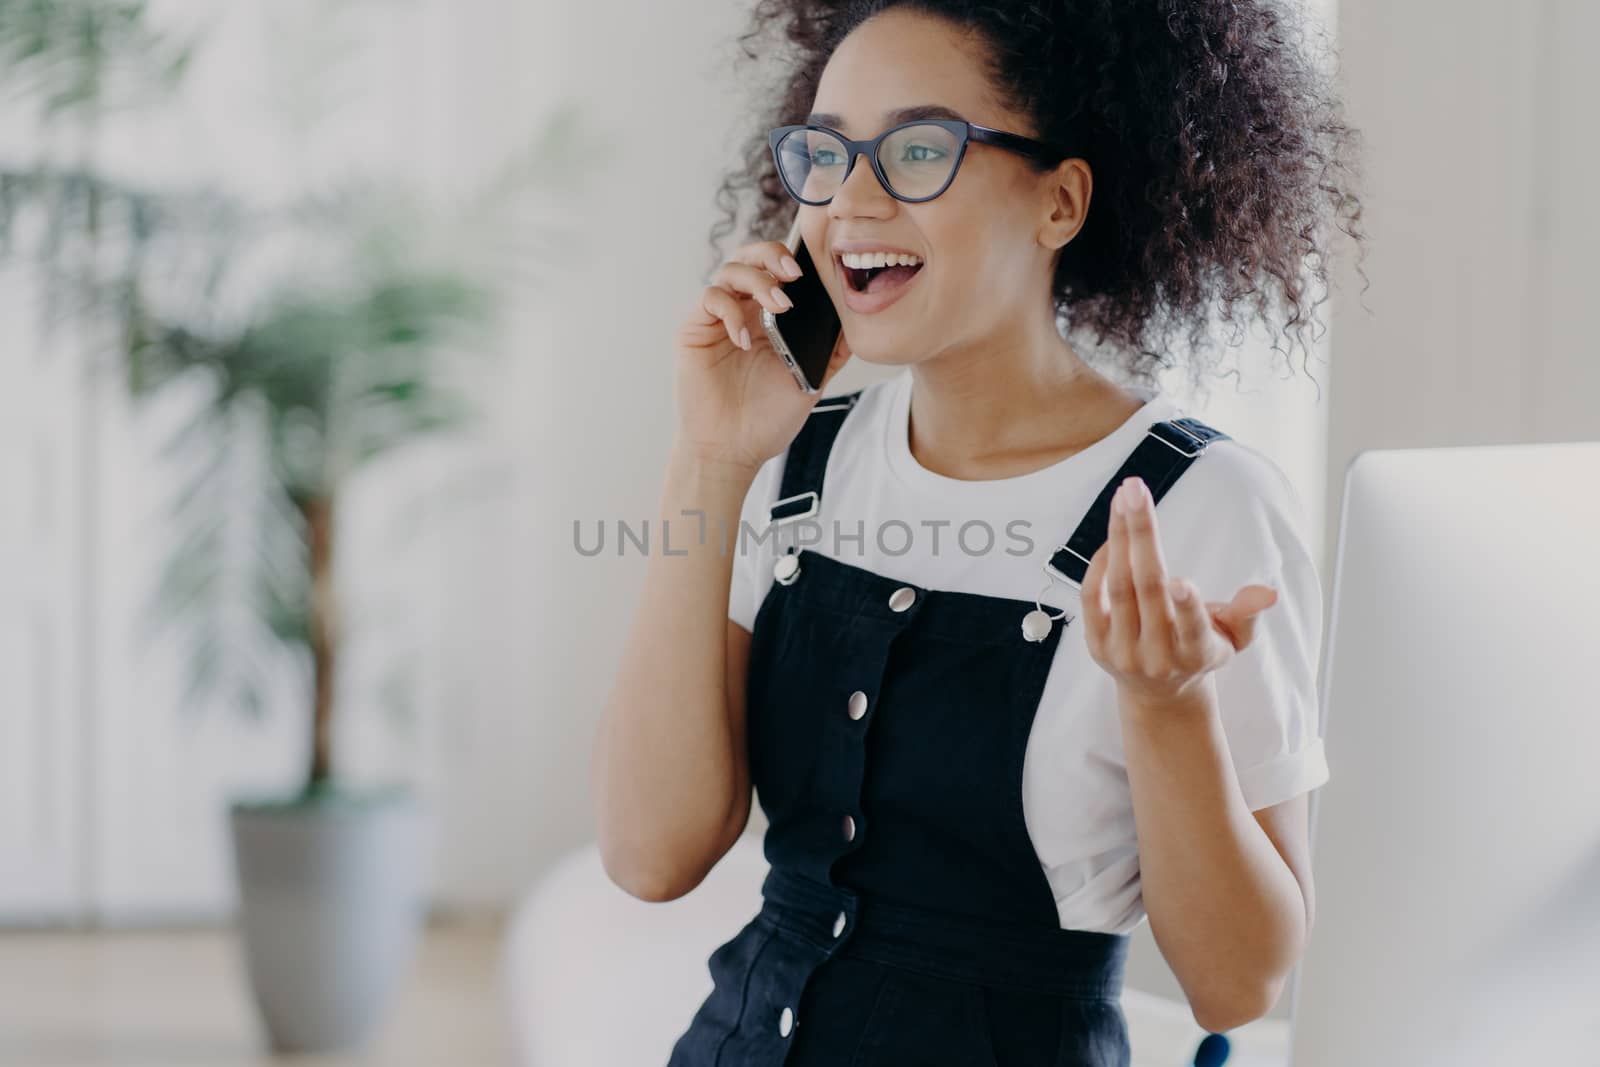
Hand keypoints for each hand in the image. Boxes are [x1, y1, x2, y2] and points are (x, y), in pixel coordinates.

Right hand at [673, 234, 851, 471]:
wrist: (733, 450)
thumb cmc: (767, 418)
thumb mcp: (812, 380)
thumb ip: (833, 350)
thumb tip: (860, 320)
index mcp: (771, 317)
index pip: (779, 270)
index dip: (795, 259)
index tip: (816, 270)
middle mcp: (744, 311)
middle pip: (752, 256)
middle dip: (774, 255)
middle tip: (794, 275)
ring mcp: (719, 319)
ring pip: (731, 270)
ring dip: (758, 280)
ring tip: (779, 306)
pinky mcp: (695, 330)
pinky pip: (711, 299)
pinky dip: (730, 311)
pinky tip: (744, 339)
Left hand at [1080, 475, 1279, 704]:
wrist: (1160, 694)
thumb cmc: (1201, 652)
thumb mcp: (1232, 638)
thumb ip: (1246, 614)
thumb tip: (1268, 593)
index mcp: (1198, 654)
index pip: (1193, 630)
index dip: (1188, 608)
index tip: (1182, 582)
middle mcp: (1158, 656)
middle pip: (1146, 590)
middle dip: (1141, 535)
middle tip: (1136, 490)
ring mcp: (1123, 652)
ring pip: (1118, 588)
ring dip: (1119, 538)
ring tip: (1124, 497)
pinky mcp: (1096, 645)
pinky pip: (1092, 597)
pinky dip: (1100, 564)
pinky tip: (1113, 536)